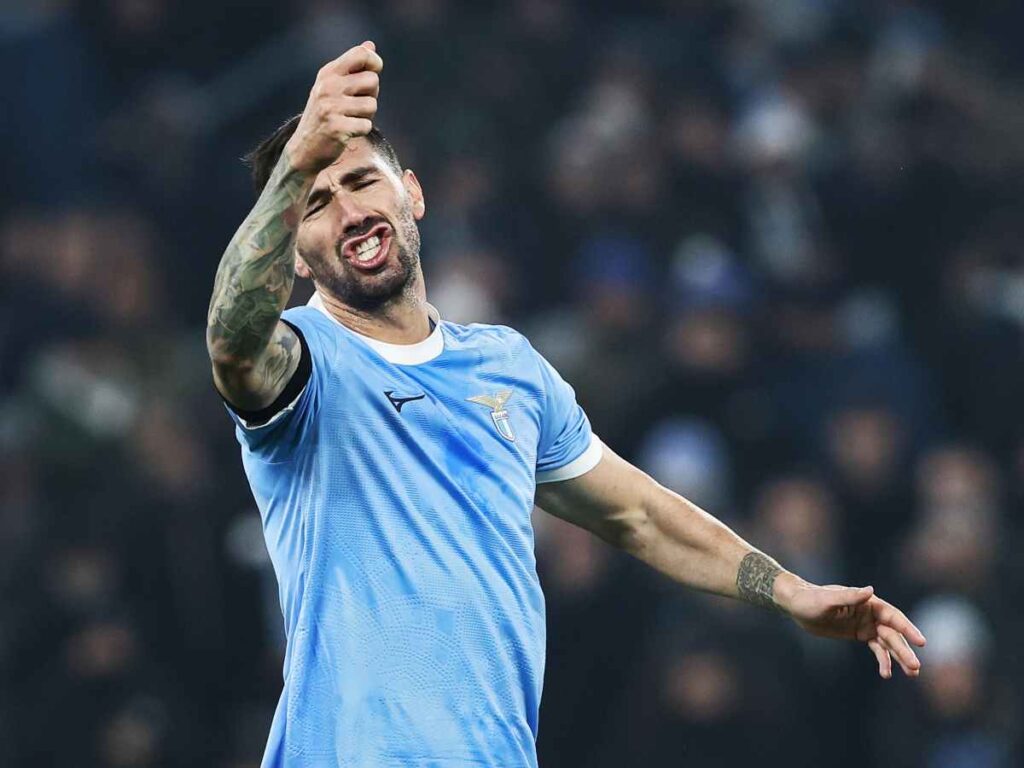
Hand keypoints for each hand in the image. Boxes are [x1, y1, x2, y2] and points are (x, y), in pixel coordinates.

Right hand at [285, 41, 383, 175]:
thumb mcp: (333, 87)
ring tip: (350, 119)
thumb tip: (370, 45)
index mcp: (328, 73)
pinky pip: (366, 125)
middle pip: (372, 80)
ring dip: (367, 115)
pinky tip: (348, 132)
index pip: (361, 54)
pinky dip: (361, 131)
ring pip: (372, 105)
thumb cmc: (324, 116)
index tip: (374, 72)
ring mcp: (331, 107)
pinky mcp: (336, 127)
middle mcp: (328, 86)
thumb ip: (352, 67)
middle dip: (371, 95)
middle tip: (357, 105)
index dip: (375, 62)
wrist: (304, 149)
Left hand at [774, 574, 926, 678]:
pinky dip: (883, 660)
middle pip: (893, 633)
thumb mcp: (828, 599)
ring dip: (899, 657)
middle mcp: (870, 613)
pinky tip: (887, 673)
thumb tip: (870, 591)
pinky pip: (876, 648)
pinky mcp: (859, 633)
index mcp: (867, 602)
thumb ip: (850, 597)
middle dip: (905, 650)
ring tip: (912, 674)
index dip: (907, 629)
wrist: (797, 605)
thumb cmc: (810, 600)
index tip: (921, 642)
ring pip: (888, 642)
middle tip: (916, 668)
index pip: (893, 616)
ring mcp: (866, 624)